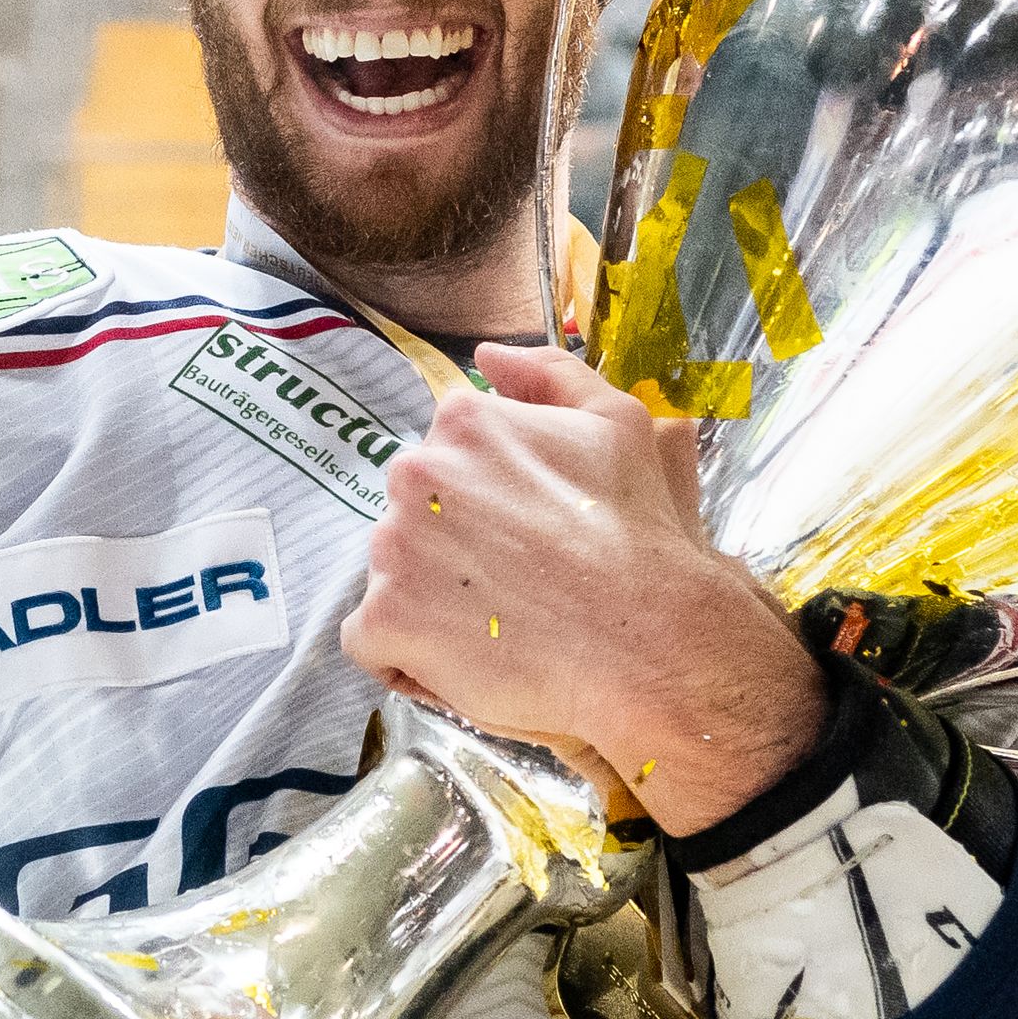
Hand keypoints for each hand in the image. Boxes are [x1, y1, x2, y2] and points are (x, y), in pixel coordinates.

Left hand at [350, 344, 825, 833]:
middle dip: (454, 546)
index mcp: (462, 421)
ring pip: (393, 574)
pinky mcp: (383, 619)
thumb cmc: (639, 533)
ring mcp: (392, 547)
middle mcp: (414, 472)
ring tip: (500, 626)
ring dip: (432, 599)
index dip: (488, 504)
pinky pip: (370, 639)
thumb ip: (549, 372)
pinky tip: (461, 662)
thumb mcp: (618, 421)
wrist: (647, 638)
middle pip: (416, 514)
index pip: (447, 459)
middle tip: (519, 585)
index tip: (529, 536)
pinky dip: (405, 654)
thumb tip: (487, 356)